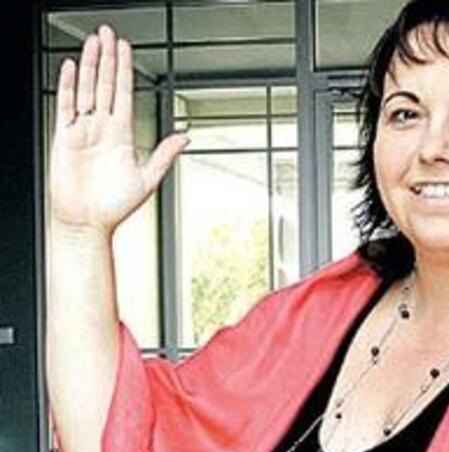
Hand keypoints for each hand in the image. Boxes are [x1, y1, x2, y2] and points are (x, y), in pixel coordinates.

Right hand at [50, 25, 187, 235]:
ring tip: (93, 42)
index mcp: (122, 135)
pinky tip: (72, 68)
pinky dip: (68, 87)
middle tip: (108, 33)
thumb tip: (185, 136)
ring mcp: (82, 131)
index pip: (124, 94)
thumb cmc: (116, 206)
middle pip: (105, 84)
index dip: (124, 71)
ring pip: (86, 90)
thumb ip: (164, 155)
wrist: (88, 223)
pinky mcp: (65, 138)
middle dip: (108, 58)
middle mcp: (102, 128)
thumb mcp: (148, 179)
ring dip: (90, 65)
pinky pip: (66, 107)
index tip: (125, 49)